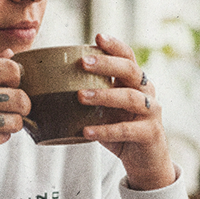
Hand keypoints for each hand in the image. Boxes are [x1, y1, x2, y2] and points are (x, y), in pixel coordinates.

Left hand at [79, 34, 176, 189]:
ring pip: (130, 98)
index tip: (97, 36)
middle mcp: (147, 92)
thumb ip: (89, 97)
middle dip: (107, 64)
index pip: (128, 57)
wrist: (146, 162)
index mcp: (135, 82)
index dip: (114, 45)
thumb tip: (47, 87)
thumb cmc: (120, 132)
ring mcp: (151, 112)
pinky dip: (105, 130)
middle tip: (83, 62)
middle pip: (130, 70)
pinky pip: (126, 129)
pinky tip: (86, 132)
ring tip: (80, 96)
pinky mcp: (150, 134)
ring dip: (104, 95)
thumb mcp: (105, 111)